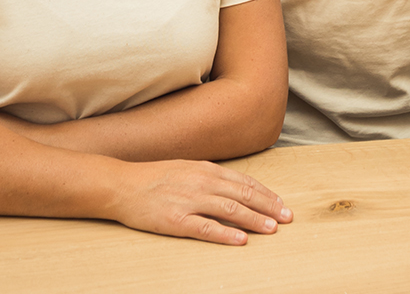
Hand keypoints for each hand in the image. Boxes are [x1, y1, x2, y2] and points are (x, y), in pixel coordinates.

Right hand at [108, 159, 292, 244]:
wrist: (122, 185)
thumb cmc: (155, 178)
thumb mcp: (187, 169)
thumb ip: (210, 177)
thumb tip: (235, 188)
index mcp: (206, 170)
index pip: (244, 182)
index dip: (266, 194)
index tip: (282, 204)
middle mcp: (201, 182)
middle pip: (242, 195)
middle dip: (268, 207)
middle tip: (287, 218)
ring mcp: (189, 201)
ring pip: (229, 210)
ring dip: (254, 220)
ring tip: (271, 229)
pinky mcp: (176, 220)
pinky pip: (205, 228)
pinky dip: (225, 234)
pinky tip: (240, 240)